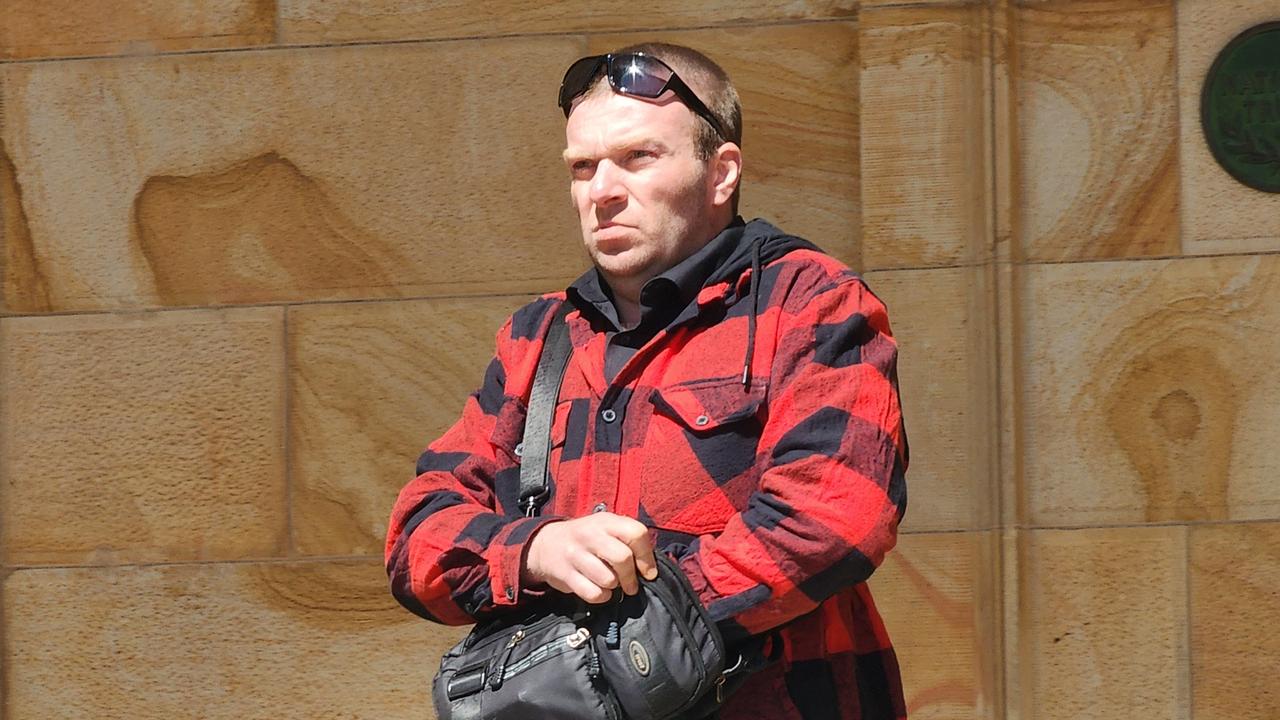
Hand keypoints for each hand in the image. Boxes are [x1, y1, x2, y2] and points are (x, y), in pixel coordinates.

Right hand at [523, 513, 658, 603]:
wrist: (545, 544)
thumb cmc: (585, 539)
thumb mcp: (605, 529)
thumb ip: (627, 541)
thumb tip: (650, 568)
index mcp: (606, 521)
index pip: (636, 533)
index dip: (647, 556)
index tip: (648, 572)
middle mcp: (590, 534)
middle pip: (622, 558)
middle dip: (630, 577)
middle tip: (631, 585)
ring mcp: (575, 553)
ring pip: (608, 579)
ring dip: (614, 587)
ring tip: (610, 583)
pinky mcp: (565, 573)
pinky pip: (592, 593)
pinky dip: (601, 597)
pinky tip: (599, 590)